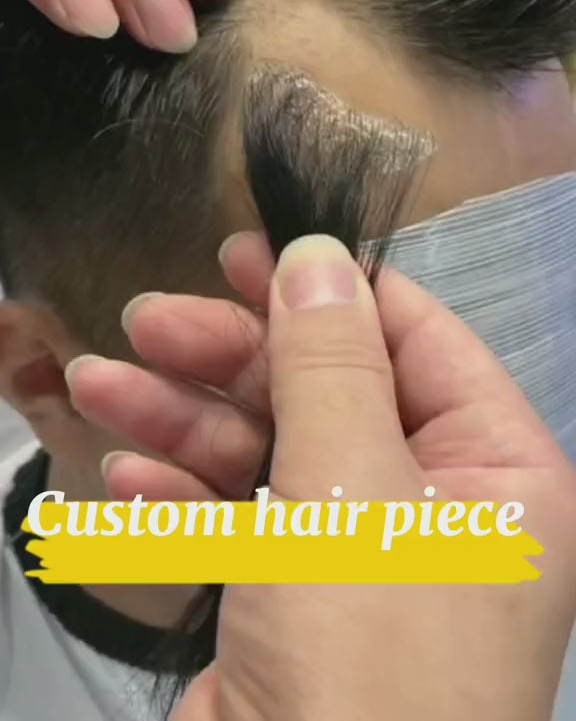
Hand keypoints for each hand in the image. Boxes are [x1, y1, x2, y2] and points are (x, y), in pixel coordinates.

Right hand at [69, 233, 575, 720]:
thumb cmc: (366, 662)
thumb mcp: (350, 493)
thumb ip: (331, 364)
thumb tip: (318, 256)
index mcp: (496, 474)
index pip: (417, 343)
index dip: (330, 291)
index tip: (244, 253)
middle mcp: (438, 509)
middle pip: (329, 392)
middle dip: (233, 358)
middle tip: (145, 317)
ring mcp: (361, 561)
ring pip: (273, 453)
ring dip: (185, 419)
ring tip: (99, 383)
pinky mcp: (296, 606)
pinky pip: (244, 523)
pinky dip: (185, 495)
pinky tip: (124, 474)